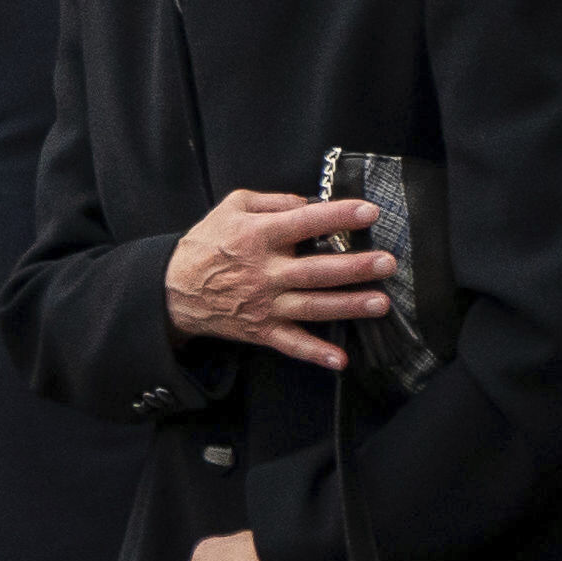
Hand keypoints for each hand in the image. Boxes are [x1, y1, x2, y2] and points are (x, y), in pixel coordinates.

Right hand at [164, 189, 391, 370]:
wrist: (174, 289)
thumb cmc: (208, 242)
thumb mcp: (233, 206)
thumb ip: (273, 201)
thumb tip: (309, 201)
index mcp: (258, 236)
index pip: (305, 222)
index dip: (338, 216)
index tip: (369, 211)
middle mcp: (265, 272)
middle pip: (316, 270)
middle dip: (355, 267)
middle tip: (387, 263)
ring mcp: (265, 305)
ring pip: (312, 307)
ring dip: (348, 305)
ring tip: (381, 303)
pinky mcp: (262, 330)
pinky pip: (292, 344)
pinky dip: (315, 354)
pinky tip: (341, 360)